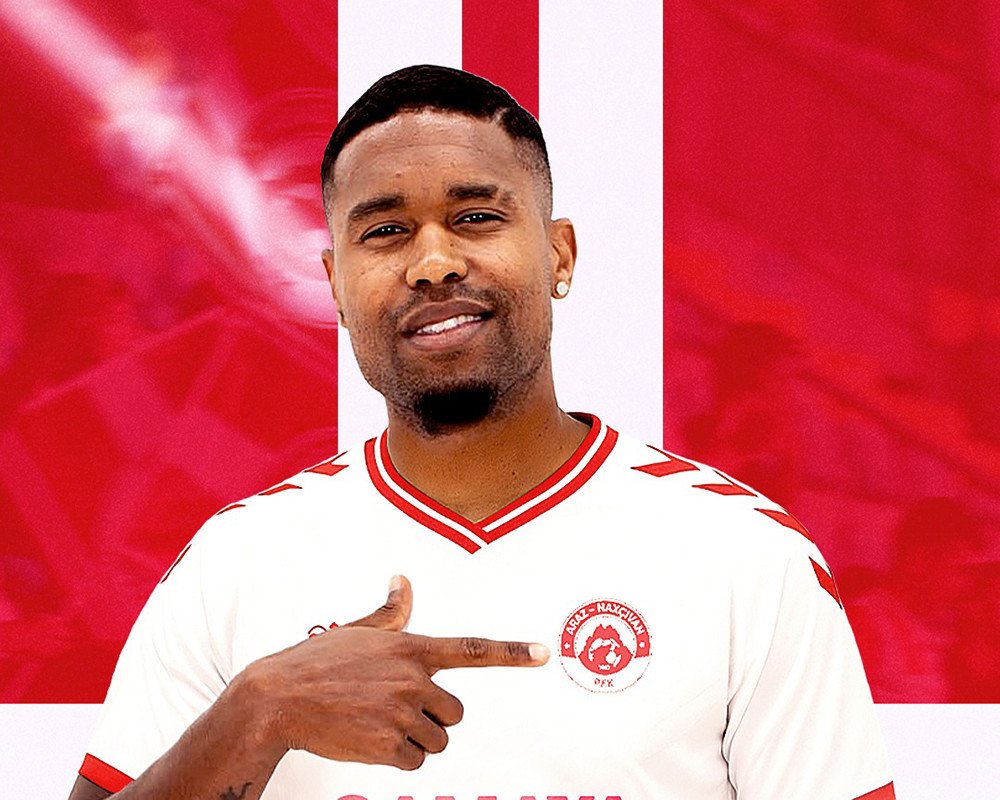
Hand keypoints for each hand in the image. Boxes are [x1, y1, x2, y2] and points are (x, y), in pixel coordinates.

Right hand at [242, 575, 547, 769]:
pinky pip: (414, 761)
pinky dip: (398, 757)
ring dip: (415, 739)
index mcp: (412, 647)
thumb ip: (392, 612)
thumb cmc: (318, 661)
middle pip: (455, 712)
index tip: (543, 653)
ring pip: (437, 740)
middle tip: (396, 709)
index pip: (473, 649)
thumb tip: (403, 581)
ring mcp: (401, 712)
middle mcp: (413, 678)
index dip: (512, 652)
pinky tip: (370, 740)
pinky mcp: (386, 743)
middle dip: (433, 717)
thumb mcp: (360, 631)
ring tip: (377, 722)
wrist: (277, 699)